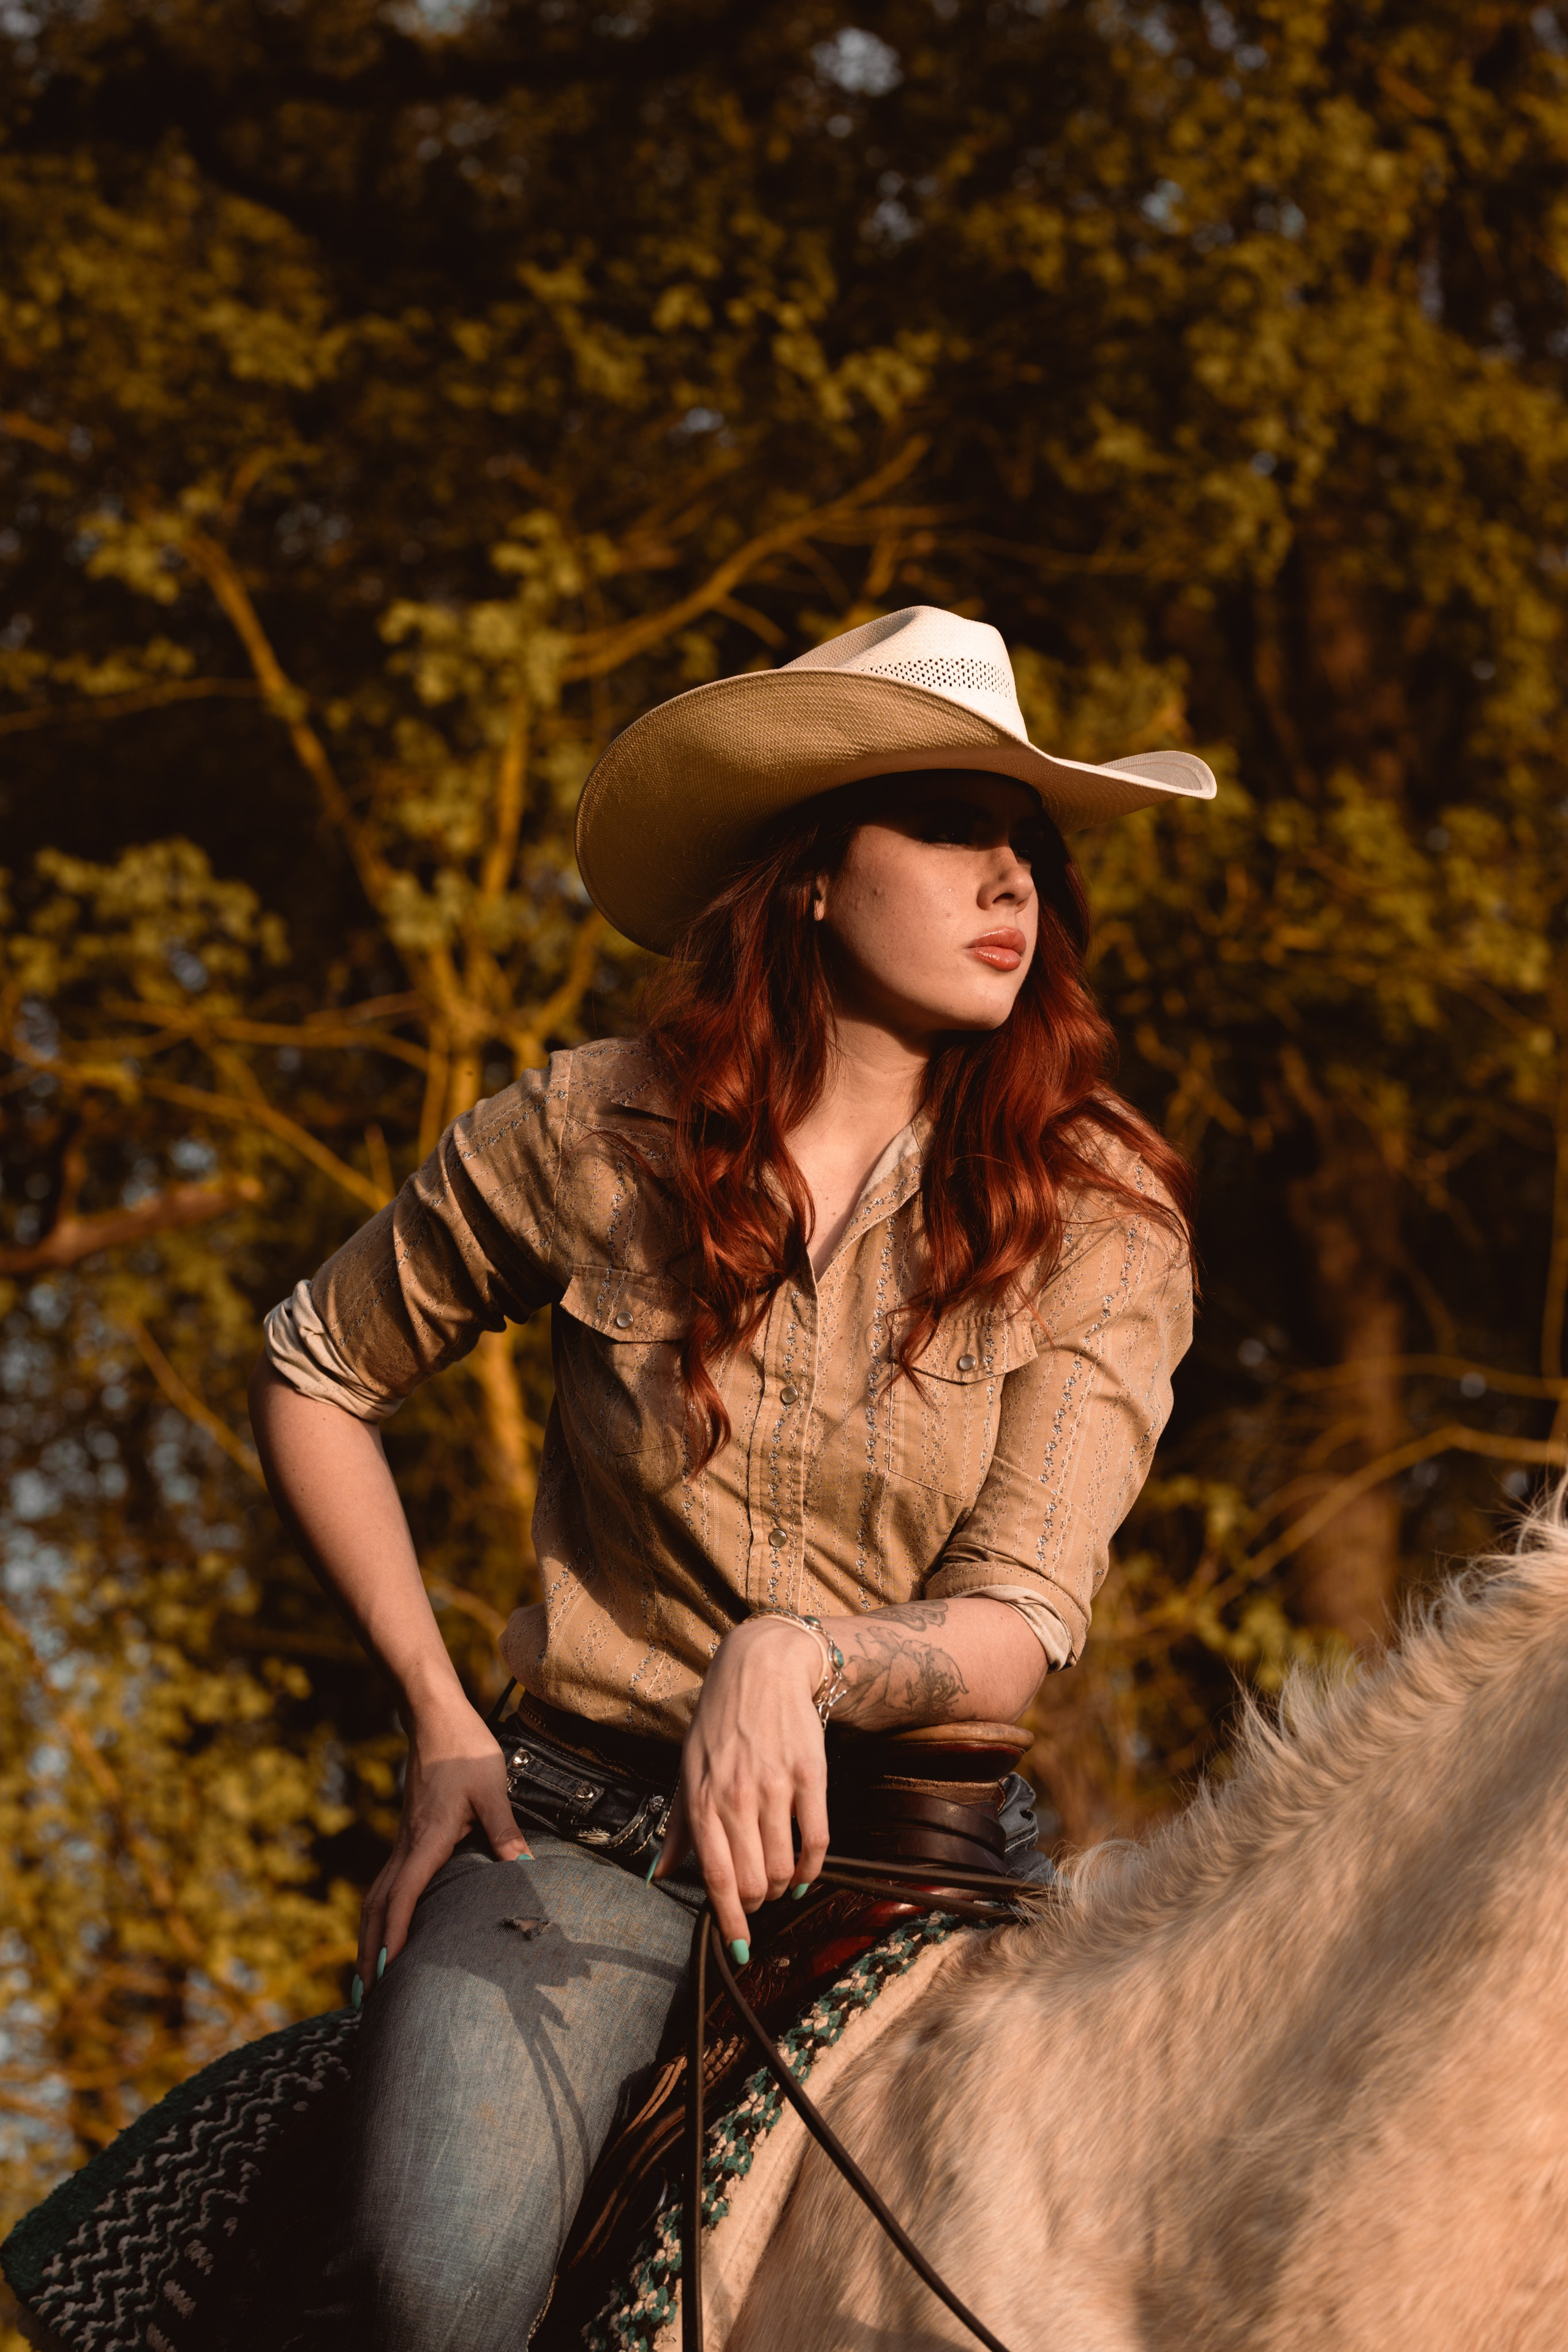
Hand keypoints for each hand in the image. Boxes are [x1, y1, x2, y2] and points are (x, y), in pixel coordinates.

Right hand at [357, 1693, 529, 1984]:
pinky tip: (386, 1926)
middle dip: (370, 1952)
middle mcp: (407, 1845)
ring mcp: (402, 1840)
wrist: (435, 1717)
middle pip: (378, 1908)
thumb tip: (524, 1868)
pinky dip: (379, 1912)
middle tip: (367, 1998)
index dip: (396, 1937)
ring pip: (376, 1896)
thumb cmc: (465, 1750)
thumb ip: (504, 1830)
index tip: (389, 1974)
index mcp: (427, 1839)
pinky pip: (385, 1882)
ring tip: (368, 1975)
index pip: (404, 1898)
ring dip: (369, 1935)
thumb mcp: (492, 1789)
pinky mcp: (406, 1834)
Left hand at [652, 1617, 828, 1949]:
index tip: (740, 1950)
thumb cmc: (718, 1723)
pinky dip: (813, 1867)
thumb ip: (677, 1826)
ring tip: (779, 1880)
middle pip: (755, 1882)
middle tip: (757, 1899)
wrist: (761, 1669)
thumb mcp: (687, 1770)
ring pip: (785, 1867)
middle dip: (757, 1904)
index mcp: (701, 1800)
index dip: (730, 1921)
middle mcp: (737, 1797)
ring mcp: (776, 1787)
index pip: (717, 1878)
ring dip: (783, 1886)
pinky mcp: (811, 1776)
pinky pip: (817, 1840)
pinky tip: (806, 1871)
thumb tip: (659, 1875)